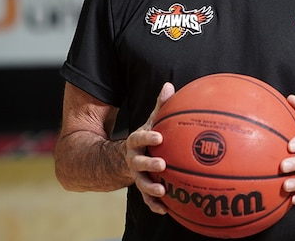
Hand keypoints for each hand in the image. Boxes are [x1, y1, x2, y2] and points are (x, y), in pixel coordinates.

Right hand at [126, 82, 174, 213]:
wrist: (125, 157)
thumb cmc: (147, 137)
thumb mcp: (151, 121)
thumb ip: (160, 107)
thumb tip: (169, 85)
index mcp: (136, 142)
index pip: (139, 138)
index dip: (148, 138)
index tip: (159, 137)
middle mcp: (134, 159)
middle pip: (139, 162)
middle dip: (149, 164)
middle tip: (162, 165)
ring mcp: (136, 175)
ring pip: (141, 183)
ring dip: (151, 188)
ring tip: (163, 191)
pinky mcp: (141, 187)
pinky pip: (147, 198)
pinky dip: (154, 204)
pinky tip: (166, 209)